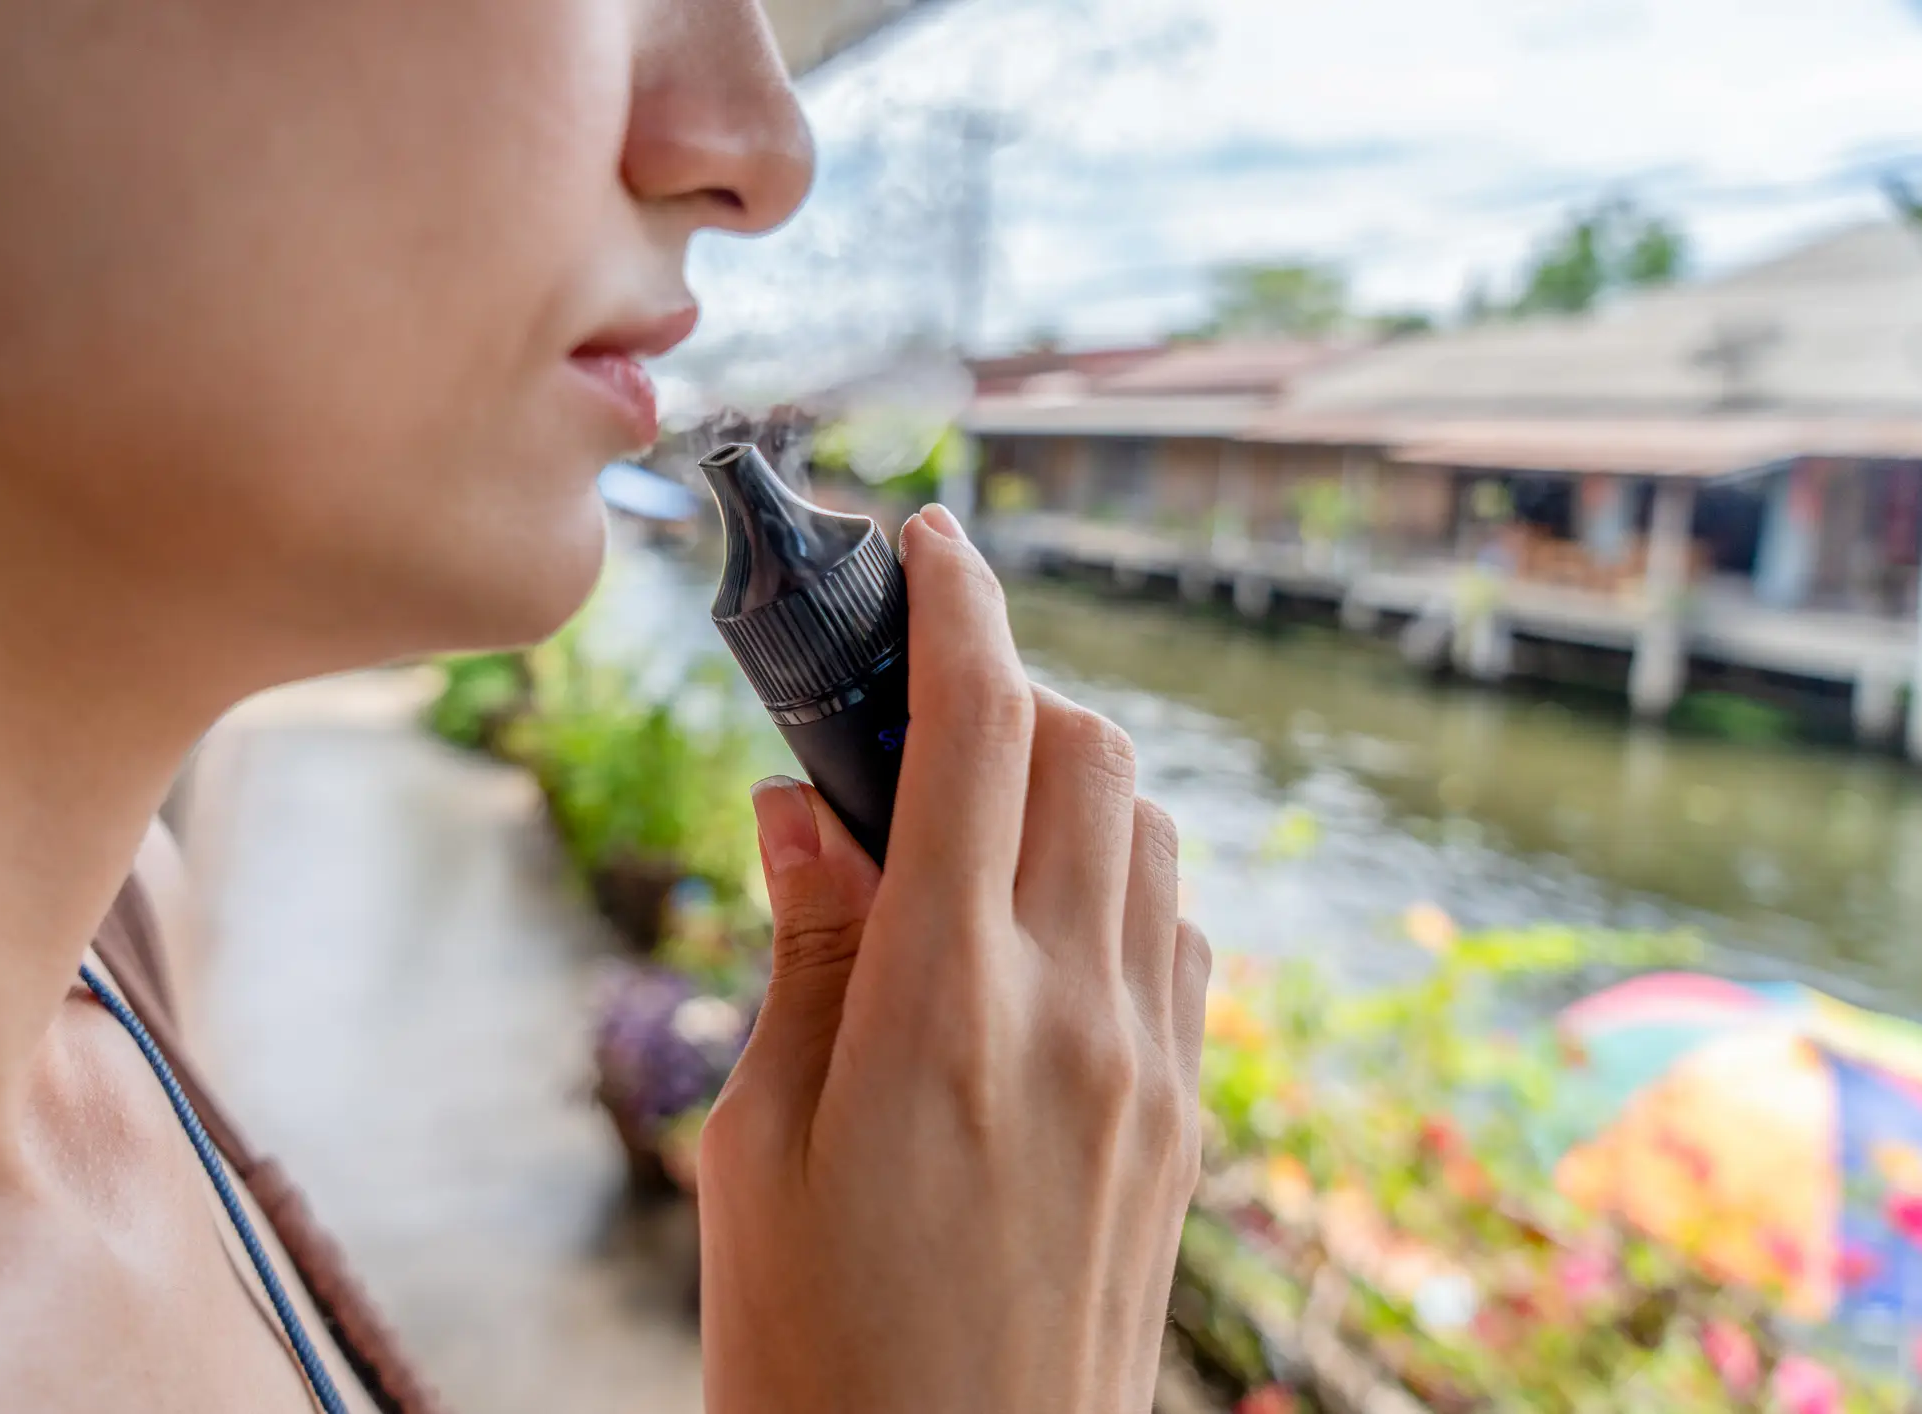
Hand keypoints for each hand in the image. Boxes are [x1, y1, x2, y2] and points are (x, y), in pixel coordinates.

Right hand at [698, 504, 1210, 1413]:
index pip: (975, 729)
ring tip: (971, 821)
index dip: (958, 606)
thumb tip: (806, 804)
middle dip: (1012, 684)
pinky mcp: (1186, 1120)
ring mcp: (1152, 1066)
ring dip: (1070, 778)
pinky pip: (1179, 935)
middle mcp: (1075, 1011)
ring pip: (1149, 831)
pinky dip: (1119, 879)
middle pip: (1088, 749)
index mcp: (942, 1002)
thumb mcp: (759, 1139)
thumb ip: (804, 948)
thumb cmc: (814, 1342)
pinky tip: (1039, 931)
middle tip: (921, 708)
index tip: (933, 544)